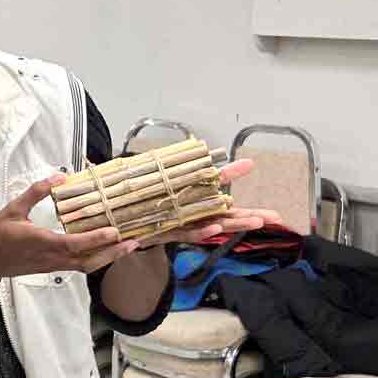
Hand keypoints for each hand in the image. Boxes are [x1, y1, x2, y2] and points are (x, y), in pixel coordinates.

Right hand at [0, 176, 138, 279]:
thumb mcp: (13, 208)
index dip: (96, 239)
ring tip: (126, 247)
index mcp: (41, 242)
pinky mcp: (51, 268)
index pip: (74, 243)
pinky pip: (79, 266)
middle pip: (89, 260)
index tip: (114, 231)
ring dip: (108, 258)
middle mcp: (51, 257)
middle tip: (134, 241)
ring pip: (86, 266)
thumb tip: (58, 177)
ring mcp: (53, 265)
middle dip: (113, 252)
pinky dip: (96, 260)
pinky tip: (105, 251)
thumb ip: (36, 192)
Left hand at [132, 159, 281, 247]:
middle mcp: (184, 213)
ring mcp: (176, 223)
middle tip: (273, 216)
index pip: (209, 183)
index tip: (250, 164)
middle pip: (222, 213)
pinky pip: (185, 233)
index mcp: (183, 198)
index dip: (229, 174)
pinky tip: (215, 226)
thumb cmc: (124, 198)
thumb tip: (181, 144)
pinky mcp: (163, 233)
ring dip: (233, 223)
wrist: (105, 219)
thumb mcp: (143, 174)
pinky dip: (201, 230)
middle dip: (247, 214)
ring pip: (211, 225)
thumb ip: (163, 165)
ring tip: (255, 222)